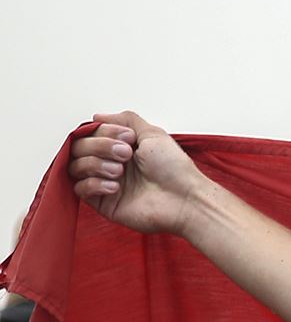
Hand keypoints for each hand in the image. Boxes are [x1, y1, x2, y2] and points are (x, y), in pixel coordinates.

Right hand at [69, 111, 209, 236]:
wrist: (185, 199)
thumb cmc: (175, 170)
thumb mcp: (153, 133)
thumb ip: (126, 120)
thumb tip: (98, 117)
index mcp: (120, 148)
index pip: (90, 134)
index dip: (103, 132)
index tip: (127, 137)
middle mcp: (111, 164)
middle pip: (78, 148)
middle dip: (100, 146)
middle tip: (125, 154)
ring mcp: (105, 184)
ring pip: (75, 166)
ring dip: (95, 164)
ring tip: (120, 171)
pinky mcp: (104, 203)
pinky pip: (80, 189)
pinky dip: (94, 184)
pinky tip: (115, 186)